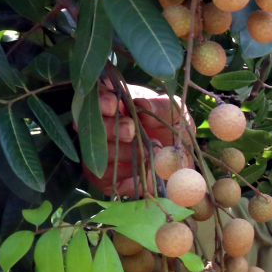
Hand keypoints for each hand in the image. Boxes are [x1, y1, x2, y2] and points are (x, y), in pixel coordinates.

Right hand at [77, 81, 192, 195]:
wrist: (182, 163)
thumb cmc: (176, 131)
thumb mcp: (175, 113)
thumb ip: (160, 107)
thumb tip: (140, 103)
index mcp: (119, 103)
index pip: (99, 95)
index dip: (101, 99)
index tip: (114, 105)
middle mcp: (104, 126)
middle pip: (89, 123)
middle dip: (109, 126)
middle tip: (130, 131)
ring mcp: (101, 151)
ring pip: (95, 149)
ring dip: (121, 150)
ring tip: (149, 150)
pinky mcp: (104, 176)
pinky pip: (102, 174)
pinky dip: (124, 170)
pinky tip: (144, 167)